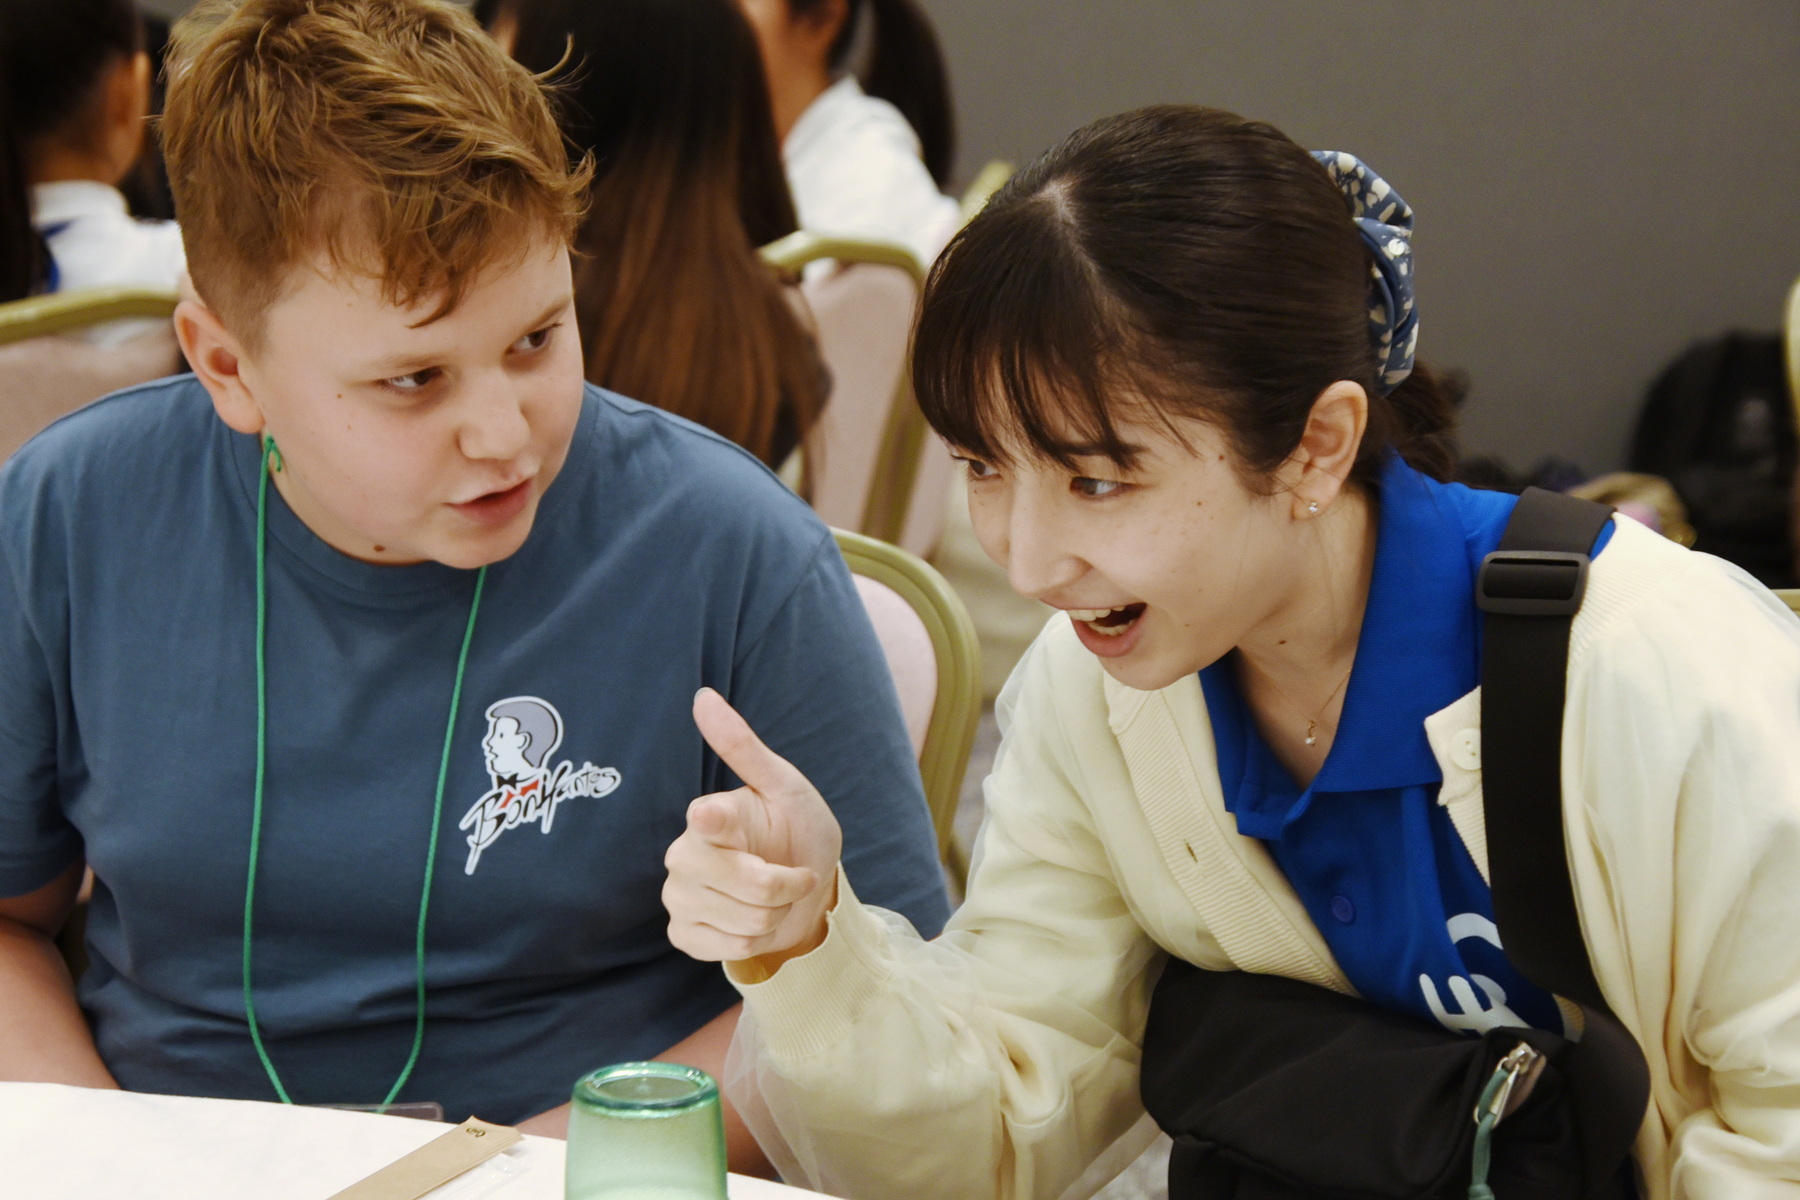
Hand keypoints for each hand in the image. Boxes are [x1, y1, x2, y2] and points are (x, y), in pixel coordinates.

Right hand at [663, 689, 842, 964]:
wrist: (804, 890)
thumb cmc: (794, 830)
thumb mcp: (785, 786)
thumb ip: (744, 748)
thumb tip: (702, 696)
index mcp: (709, 815)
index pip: (706, 819)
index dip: (717, 823)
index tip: (717, 816)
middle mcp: (685, 854)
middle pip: (748, 883)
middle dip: (787, 885)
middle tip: (793, 872)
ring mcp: (679, 897)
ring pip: (746, 921)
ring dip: (776, 913)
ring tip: (773, 897)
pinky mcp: (683, 934)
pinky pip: (731, 948)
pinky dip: (757, 939)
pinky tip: (752, 920)